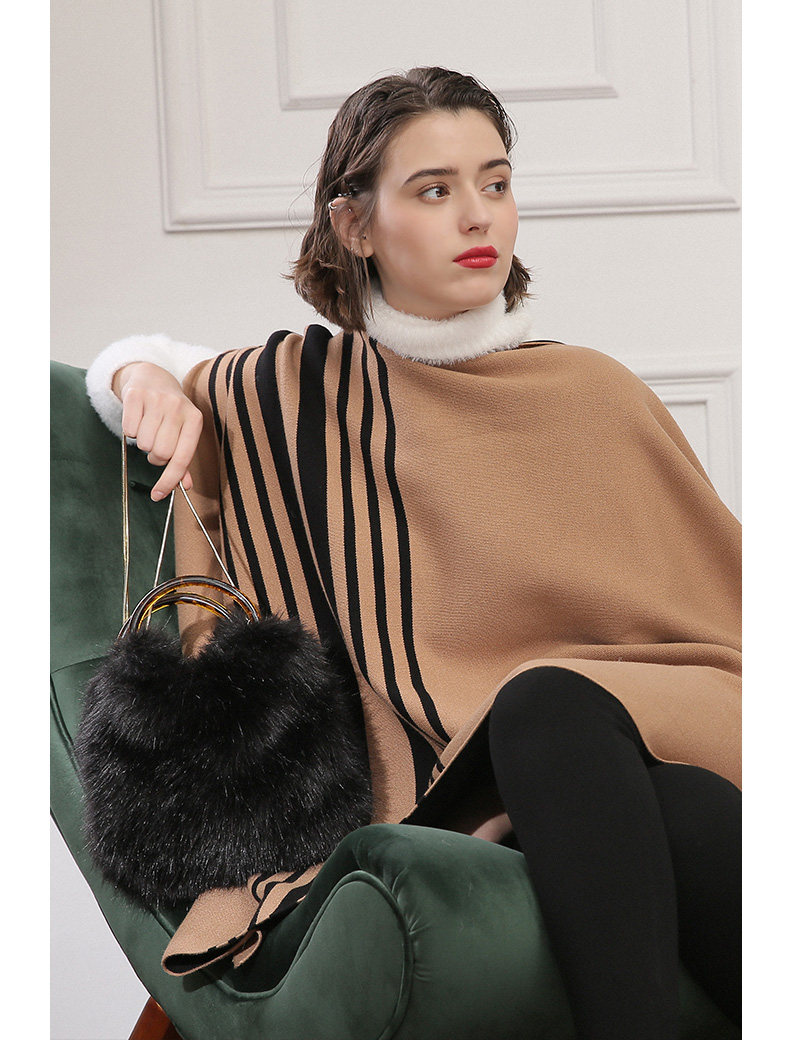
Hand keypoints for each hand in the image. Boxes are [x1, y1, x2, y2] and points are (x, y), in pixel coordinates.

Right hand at [113, 362, 202, 499]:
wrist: (153, 376)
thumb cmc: (170, 412)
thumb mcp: (183, 431)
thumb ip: (184, 459)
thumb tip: (186, 486)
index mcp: (195, 419)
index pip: (182, 458)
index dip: (170, 480)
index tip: (158, 495)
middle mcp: (178, 408)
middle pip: (161, 453)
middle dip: (155, 457)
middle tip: (155, 446)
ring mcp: (157, 399)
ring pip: (144, 443)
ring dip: (143, 443)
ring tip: (148, 429)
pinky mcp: (136, 395)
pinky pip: (128, 430)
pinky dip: (130, 431)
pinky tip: (137, 419)